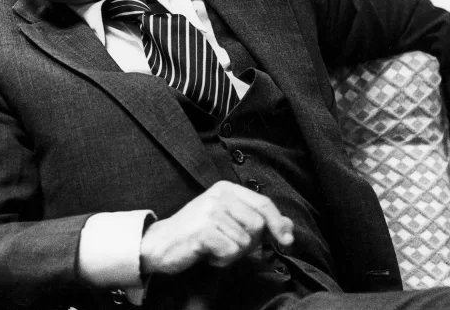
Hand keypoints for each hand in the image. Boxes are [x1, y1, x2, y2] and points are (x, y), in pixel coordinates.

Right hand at [139, 180, 294, 275]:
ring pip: (245, 240)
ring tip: (214, 249)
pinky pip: (230, 250)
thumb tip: (289, 228)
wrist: (160, 244)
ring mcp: (210, 210)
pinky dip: (223, 259)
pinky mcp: (203, 229)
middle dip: (249, 243)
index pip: (264, 204)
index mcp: (226, 189)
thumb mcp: (229, 222)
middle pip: (258, 224)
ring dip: (233, 253)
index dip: (279, 224)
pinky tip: (208, 254)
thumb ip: (258, 222)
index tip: (287, 241)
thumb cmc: (197, 234)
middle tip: (228, 246)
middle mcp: (219, 195)